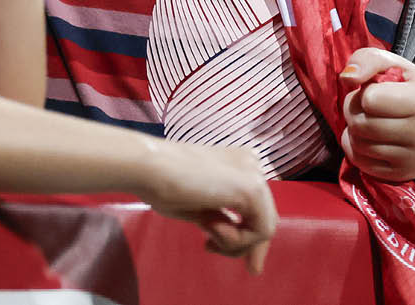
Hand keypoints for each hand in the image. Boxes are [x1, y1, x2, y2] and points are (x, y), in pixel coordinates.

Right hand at [139, 140, 275, 274]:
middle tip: (215, 251)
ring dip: (235, 243)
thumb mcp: (201, 207)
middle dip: (245, 245)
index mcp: (238, 163)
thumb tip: (239, 243)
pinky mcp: (251, 189)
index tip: (225, 251)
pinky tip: (211, 230)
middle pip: (265, 217)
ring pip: (264, 226)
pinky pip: (260, 230)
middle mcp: (251, 164)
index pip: (257, 207)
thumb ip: (223, 219)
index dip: (247, 236)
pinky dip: (237, 241)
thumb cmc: (163, 183)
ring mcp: (254, 174)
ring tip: (207, 236)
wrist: (149, 167)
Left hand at [339, 48, 414, 182]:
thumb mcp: (394, 65)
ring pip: (358, 144)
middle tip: (367, 105)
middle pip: (360, 124)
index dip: (365, 92)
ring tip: (368, 119)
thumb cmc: (409, 88)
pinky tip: (367, 137)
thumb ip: (368, 60)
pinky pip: (360, 162)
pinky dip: (354, 147)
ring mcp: (411, 159)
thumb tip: (346, 78)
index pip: (370, 100)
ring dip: (354, 128)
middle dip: (355, 110)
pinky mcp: (400, 175)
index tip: (376, 90)